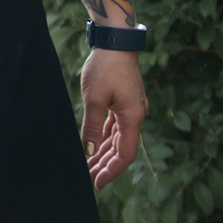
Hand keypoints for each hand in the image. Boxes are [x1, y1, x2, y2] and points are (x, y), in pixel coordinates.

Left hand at [80, 47, 146, 191]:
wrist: (116, 40)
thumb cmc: (105, 67)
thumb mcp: (94, 99)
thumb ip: (91, 127)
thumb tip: (88, 151)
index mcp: (133, 118)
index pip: (125, 155)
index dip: (111, 171)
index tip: (96, 183)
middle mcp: (136, 116)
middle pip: (121, 149)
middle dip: (104, 165)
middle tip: (86, 178)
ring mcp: (130, 109)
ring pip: (117, 138)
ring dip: (103, 152)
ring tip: (87, 166)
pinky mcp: (124, 102)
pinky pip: (114, 126)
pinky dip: (104, 137)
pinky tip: (93, 146)